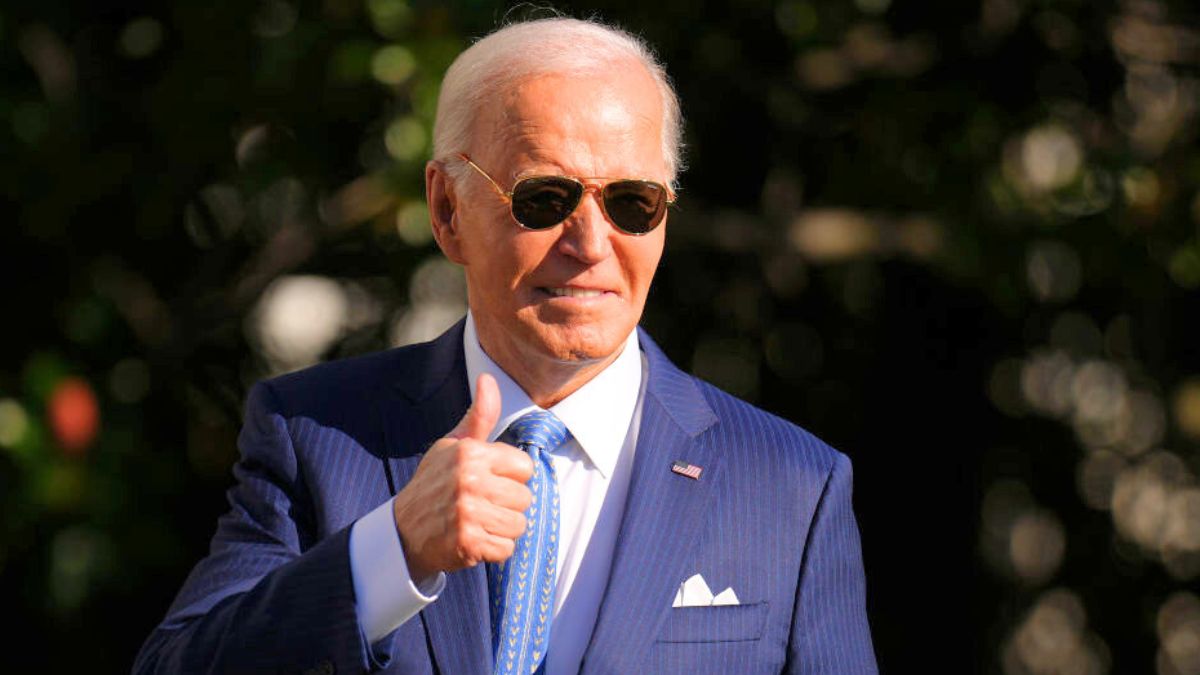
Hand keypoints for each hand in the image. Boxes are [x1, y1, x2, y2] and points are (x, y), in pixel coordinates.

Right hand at [392, 373, 533, 581]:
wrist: (403, 531)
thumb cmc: (434, 483)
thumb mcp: (452, 445)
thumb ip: (479, 415)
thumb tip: (488, 378)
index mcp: (470, 454)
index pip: (525, 467)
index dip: (510, 477)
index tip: (489, 481)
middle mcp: (469, 481)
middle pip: (525, 498)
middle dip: (507, 505)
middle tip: (481, 505)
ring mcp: (468, 513)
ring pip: (519, 525)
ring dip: (502, 529)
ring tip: (478, 522)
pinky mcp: (468, 543)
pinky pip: (506, 549)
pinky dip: (493, 550)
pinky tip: (474, 540)